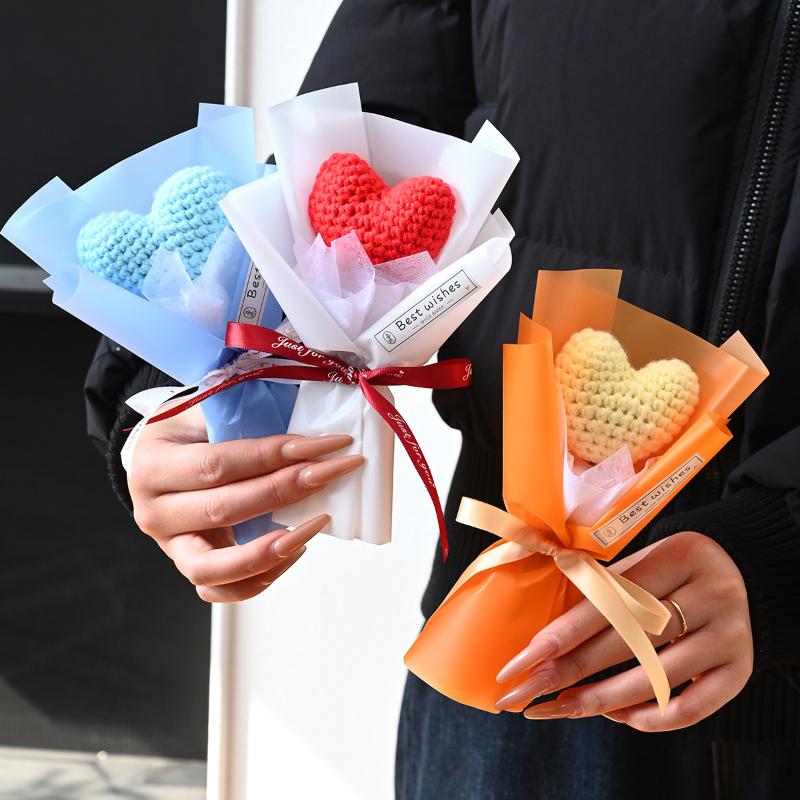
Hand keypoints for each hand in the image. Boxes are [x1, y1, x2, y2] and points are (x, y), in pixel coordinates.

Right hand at [128, 403, 362, 601]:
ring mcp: (171, 546)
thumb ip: (244, 414)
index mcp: (154, 466)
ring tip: (314, 524)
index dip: (273, 455)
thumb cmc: (187, 431)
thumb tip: (305, 424)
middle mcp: (155, 512)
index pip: (219, 464)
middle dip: (286, 491)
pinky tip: (294, 546)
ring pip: (215, 567)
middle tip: (331, 472)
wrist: (161, 457)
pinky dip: (262, 576)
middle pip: (224, 510)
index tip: (322, 445)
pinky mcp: (191, 565)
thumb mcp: (205, 408)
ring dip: (272, 549)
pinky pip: (224, 589)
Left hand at [495, 531, 752, 730]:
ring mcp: (730, 635)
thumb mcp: (640, 563)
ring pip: (656, 678)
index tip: (522, 660)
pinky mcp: (739, 670)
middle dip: (570, 670)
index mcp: (678, 555)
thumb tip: (538, 639)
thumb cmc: (667, 571)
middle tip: (526, 692)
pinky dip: (651, 718)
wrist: (738, 573)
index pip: (610, 601)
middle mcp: (710, 594)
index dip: (562, 633)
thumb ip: (600, 591)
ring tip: (560, 707)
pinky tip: (617, 717)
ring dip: (602, 698)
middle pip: (629, 640)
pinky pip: (692, 707)